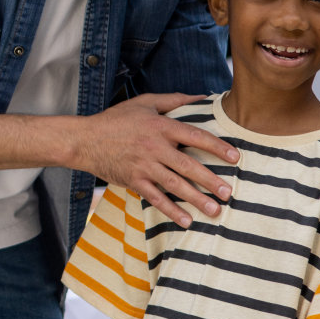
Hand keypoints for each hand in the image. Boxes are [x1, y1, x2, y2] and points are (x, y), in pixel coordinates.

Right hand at [74, 93, 237, 226]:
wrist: (84, 139)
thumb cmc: (116, 119)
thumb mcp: (144, 102)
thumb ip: (174, 100)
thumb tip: (202, 97)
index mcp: (160, 125)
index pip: (194, 136)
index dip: (217, 147)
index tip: (235, 158)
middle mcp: (154, 146)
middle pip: (188, 165)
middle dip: (210, 180)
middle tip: (229, 192)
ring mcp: (143, 165)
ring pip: (174, 184)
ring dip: (196, 199)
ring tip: (215, 210)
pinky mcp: (133, 180)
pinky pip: (155, 198)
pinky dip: (171, 210)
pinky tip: (186, 221)